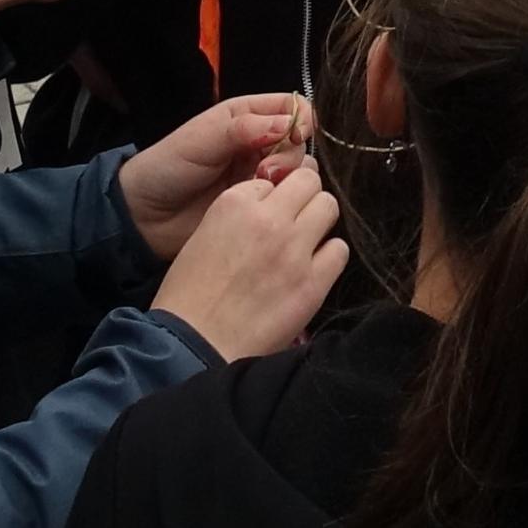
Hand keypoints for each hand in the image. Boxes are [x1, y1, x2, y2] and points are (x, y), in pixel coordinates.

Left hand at [121, 92, 311, 260]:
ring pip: (301, 169)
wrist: (145, 216)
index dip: (301, 118)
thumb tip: (291, 123)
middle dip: (290, 154)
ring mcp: (262, 174)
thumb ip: (245, 128)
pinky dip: (284, 199)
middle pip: (300, 140)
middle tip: (265, 171)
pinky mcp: (261, 204)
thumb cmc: (168, 167)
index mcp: (247, 116)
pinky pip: (288, 197)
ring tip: (261, 188)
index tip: (295, 136)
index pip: (292, 106)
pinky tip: (264, 206)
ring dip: (289, 177)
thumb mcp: (202, 140)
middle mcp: (261, 142)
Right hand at [150, 156, 345, 361]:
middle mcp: (269, 219)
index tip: (265, 215)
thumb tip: (269, 204)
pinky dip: (328, 257)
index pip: (272, 179)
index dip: (270, 197)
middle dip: (303, 197)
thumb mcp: (202, 237)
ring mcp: (294, 250)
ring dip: (318, 222)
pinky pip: (339, 250)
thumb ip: (238, 215)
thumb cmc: (188, 297)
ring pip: (329, 207)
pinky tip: (311, 270)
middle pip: (309, 181)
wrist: (192, 348)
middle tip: (294, 221)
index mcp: (234, 204)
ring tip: (303, 244)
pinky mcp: (313, 282)